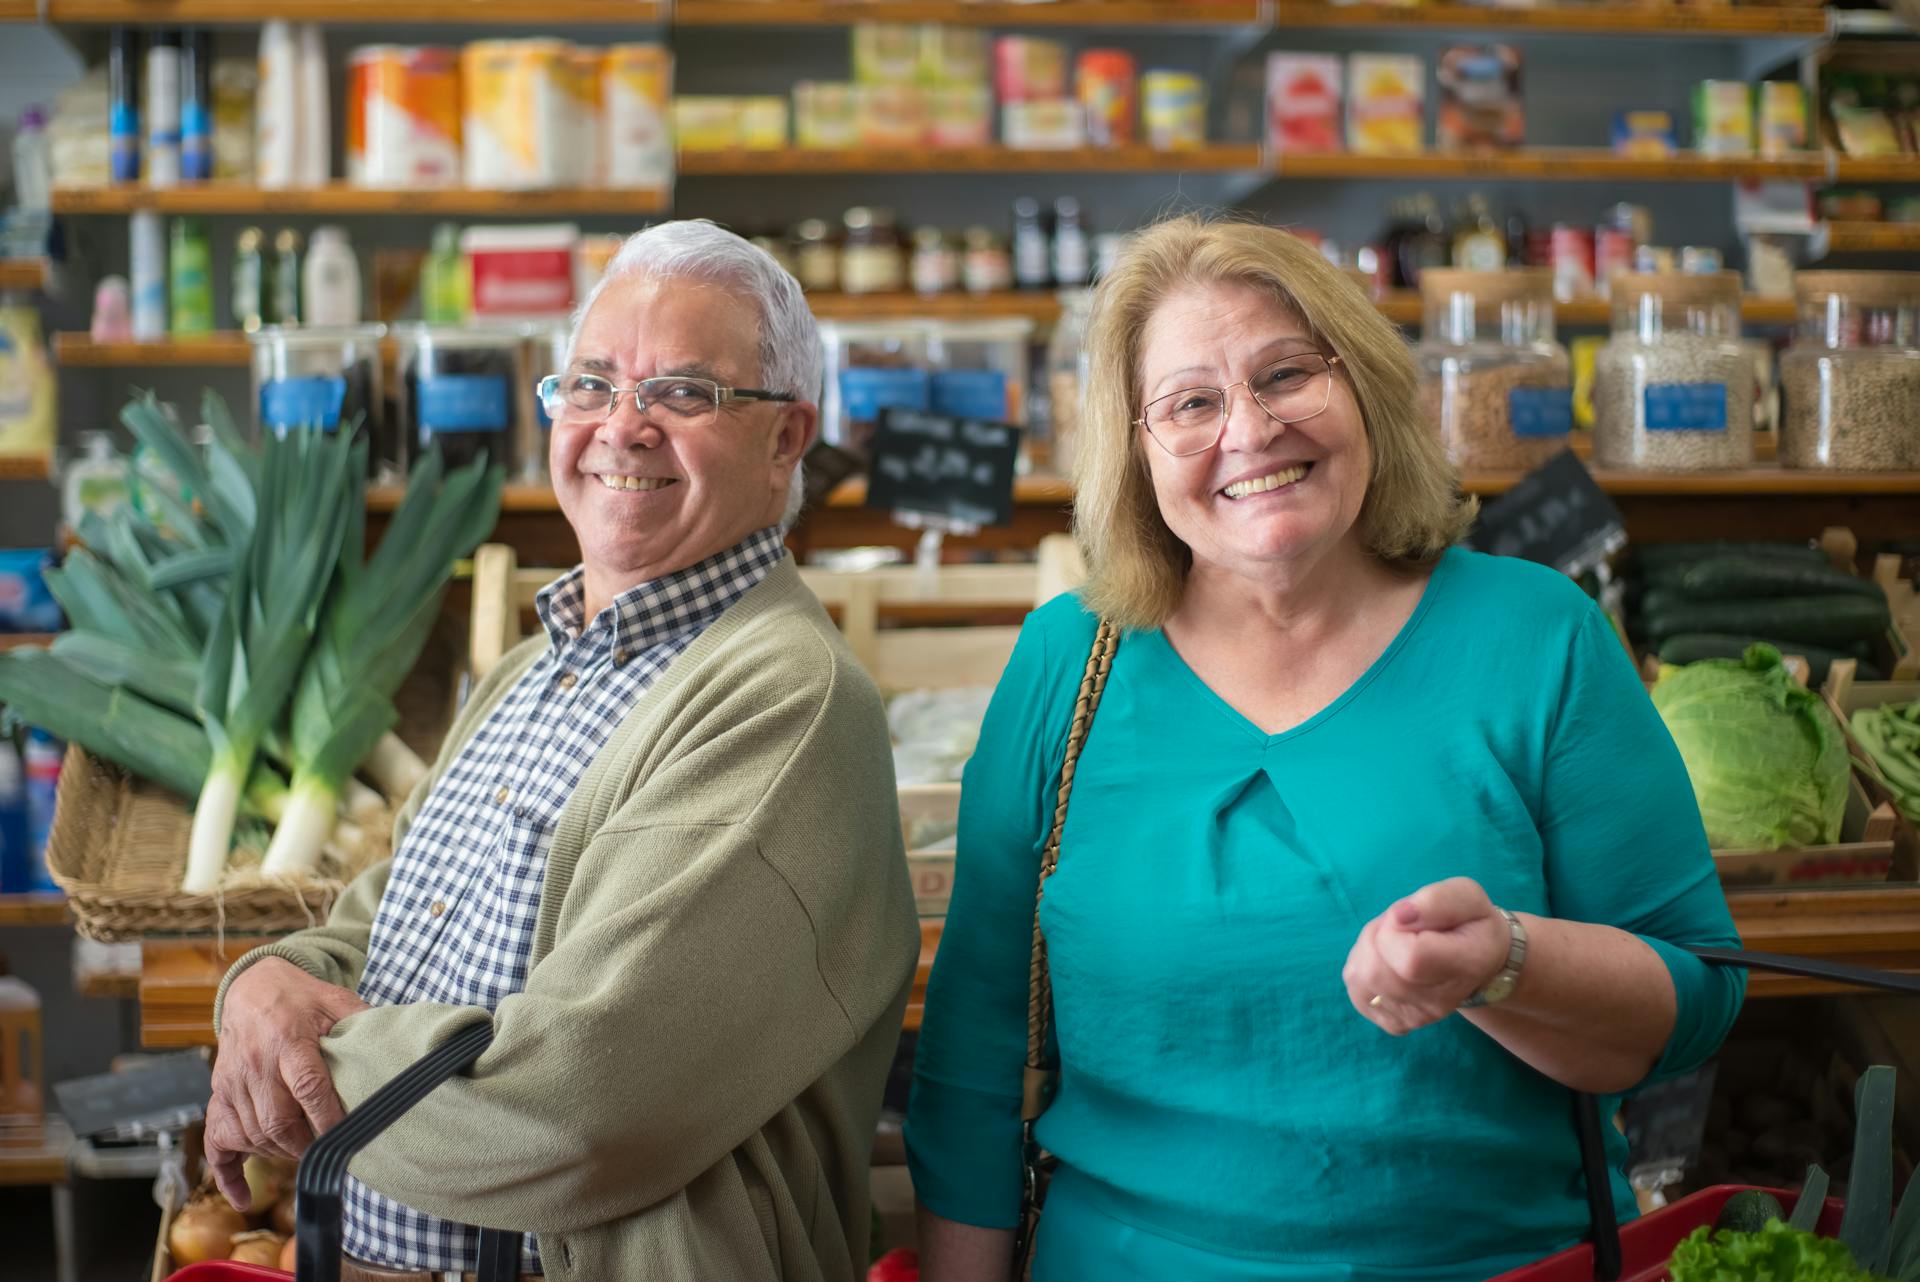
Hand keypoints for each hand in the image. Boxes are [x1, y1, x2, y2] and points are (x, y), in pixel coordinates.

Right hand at [206, 957, 368, 1208]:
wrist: (253, 988)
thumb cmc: (302, 998)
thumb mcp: (336, 1000)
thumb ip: (363, 1022)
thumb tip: (399, 1048)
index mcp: (289, 1038)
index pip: (307, 1085)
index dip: (327, 1117)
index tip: (346, 1138)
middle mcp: (256, 1062)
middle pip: (276, 1119)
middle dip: (303, 1146)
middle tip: (329, 1154)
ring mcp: (232, 1081)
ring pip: (251, 1134)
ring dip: (279, 1154)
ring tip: (305, 1154)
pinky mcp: (218, 1094)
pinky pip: (216, 1140)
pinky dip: (228, 1172)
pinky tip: (245, 1196)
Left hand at [1342, 877, 1510, 1036]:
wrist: (1478, 961)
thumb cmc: (1470, 922)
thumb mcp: (1466, 895)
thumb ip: (1436, 900)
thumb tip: (1398, 916)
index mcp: (1466, 966)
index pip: (1410, 958)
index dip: (1393, 929)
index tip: (1406, 917)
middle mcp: (1440, 1002)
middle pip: (1376, 970)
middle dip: (1376, 935)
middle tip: (1399, 926)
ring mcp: (1416, 1018)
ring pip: (1361, 978)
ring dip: (1366, 949)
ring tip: (1394, 941)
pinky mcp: (1395, 1024)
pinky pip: (1356, 990)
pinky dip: (1362, 967)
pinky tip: (1386, 960)